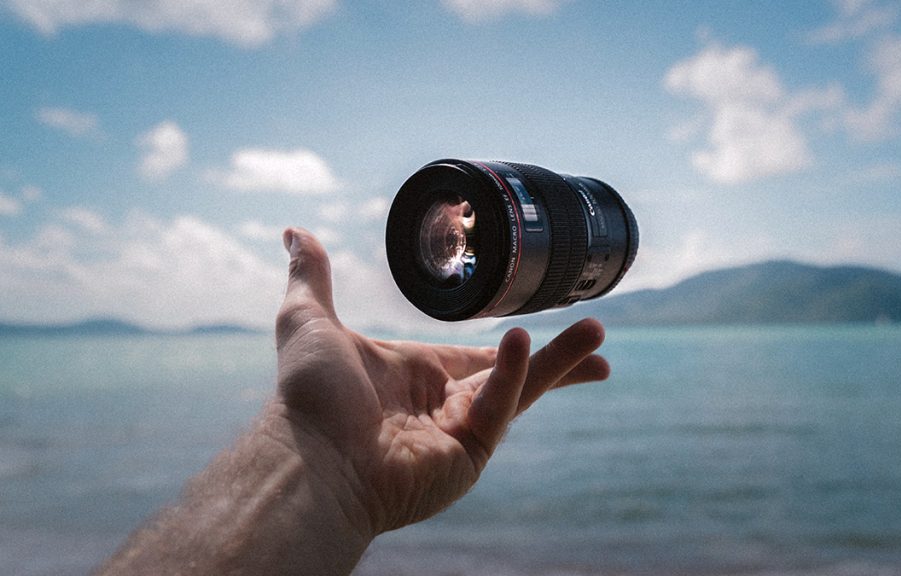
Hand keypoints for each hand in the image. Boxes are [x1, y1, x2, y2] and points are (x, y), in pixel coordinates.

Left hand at [271, 228, 609, 535]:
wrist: (307, 455)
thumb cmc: (307, 397)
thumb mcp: (309, 319)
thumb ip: (312, 275)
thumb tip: (296, 231)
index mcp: (418, 376)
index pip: (478, 357)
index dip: (512, 346)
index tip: (534, 333)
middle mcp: (443, 407)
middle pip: (515, 375)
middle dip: (558, 358)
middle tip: (598, 333)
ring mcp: (458, 435)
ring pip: (521, 390)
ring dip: (560, 363)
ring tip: (597, 333)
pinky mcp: (467, 457)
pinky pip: (498, 409)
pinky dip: (513, 376)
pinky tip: (522, 343)